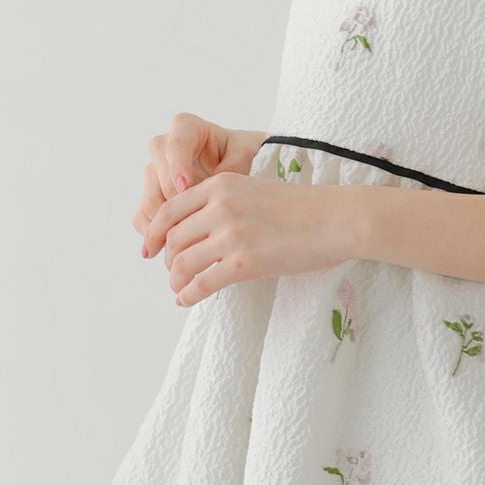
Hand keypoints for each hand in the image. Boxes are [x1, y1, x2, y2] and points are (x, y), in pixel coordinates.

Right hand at [132, 113, 264, 242]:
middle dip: (172, 200)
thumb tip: (216, 189)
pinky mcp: (152, 196)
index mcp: (187, 128)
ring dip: (161, 222)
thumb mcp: (247, 155)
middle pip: (157, 172)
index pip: (176, 143)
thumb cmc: (247, 156)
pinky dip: (153, 233)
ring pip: (149, 197)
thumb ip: (232, 168)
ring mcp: (156, 172)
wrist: (246, 168)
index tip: (185, 187)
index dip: (177, 165)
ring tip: (178, 244)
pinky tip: (166, 250)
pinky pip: (143, 216)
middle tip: (189, 222)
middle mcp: (165, 148)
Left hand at [141, 169, 353, 304]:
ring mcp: (231, 236)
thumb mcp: (255, 188)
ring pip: (182, 262)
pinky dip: (188, 294)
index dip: (153, 232)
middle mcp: (220, 207)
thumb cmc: (303, 207)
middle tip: (173, 271)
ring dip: (175, 279)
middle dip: (168, 259)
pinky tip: (186, 299)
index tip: (148, 248)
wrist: (335, 219)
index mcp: (221, 185)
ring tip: (179, 287)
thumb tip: (197, 226)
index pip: (170, 210)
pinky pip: (202, 283)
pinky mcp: (243, 263)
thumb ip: (224, 201)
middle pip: (173, 239)